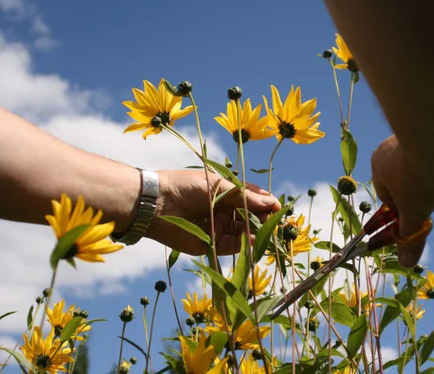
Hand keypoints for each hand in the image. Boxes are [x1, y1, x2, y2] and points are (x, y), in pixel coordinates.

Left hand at [145, 170, 280, 255]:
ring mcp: (219, 227)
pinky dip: (245, 243)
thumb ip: (244, 197)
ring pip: (245, 232)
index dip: (266, 202)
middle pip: (251, 216)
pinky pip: (233, 245)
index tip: (278, 207)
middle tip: (277, 222)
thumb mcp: (218, 187)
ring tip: (268, 231)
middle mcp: (225, 210)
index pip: (252, 197)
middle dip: (265, 219)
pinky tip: (254, 239)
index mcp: (226, 192)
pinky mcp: (211, 244)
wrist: (155, 204)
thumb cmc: (185, 187)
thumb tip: (271, 202)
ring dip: (257, 232)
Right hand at [371, 135, 433, 266]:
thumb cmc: (419, 177)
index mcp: (381, 166)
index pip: (389, 194)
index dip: (404, 209)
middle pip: (413, 181)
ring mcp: (422, 140)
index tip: (417, 217)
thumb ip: (411, 237)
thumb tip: (406, 263)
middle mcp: (397, 150)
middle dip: (430, 196)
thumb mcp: (414, 215)